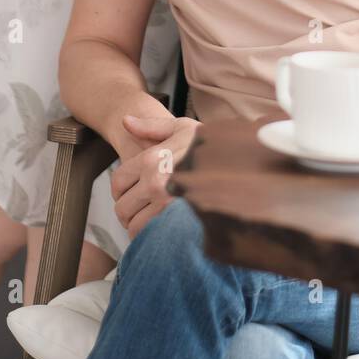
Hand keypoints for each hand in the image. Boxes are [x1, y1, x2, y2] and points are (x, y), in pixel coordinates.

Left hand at [110, 113, 200, 238]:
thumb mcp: (182, 128)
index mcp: (151, 159)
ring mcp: (166, 204)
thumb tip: (124, 121)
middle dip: (129, 211)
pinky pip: (151, 237)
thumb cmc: (211, 145)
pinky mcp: (177, 223)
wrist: (240, 166)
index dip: (120, 191)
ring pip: (134, 226)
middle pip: (122, 208)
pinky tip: (164, 230)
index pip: (117, 182)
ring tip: (153, 221)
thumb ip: (151, 126)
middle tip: (141, 211)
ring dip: (140, 226)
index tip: (130, 195)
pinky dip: (153, 237)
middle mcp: (155, 182)